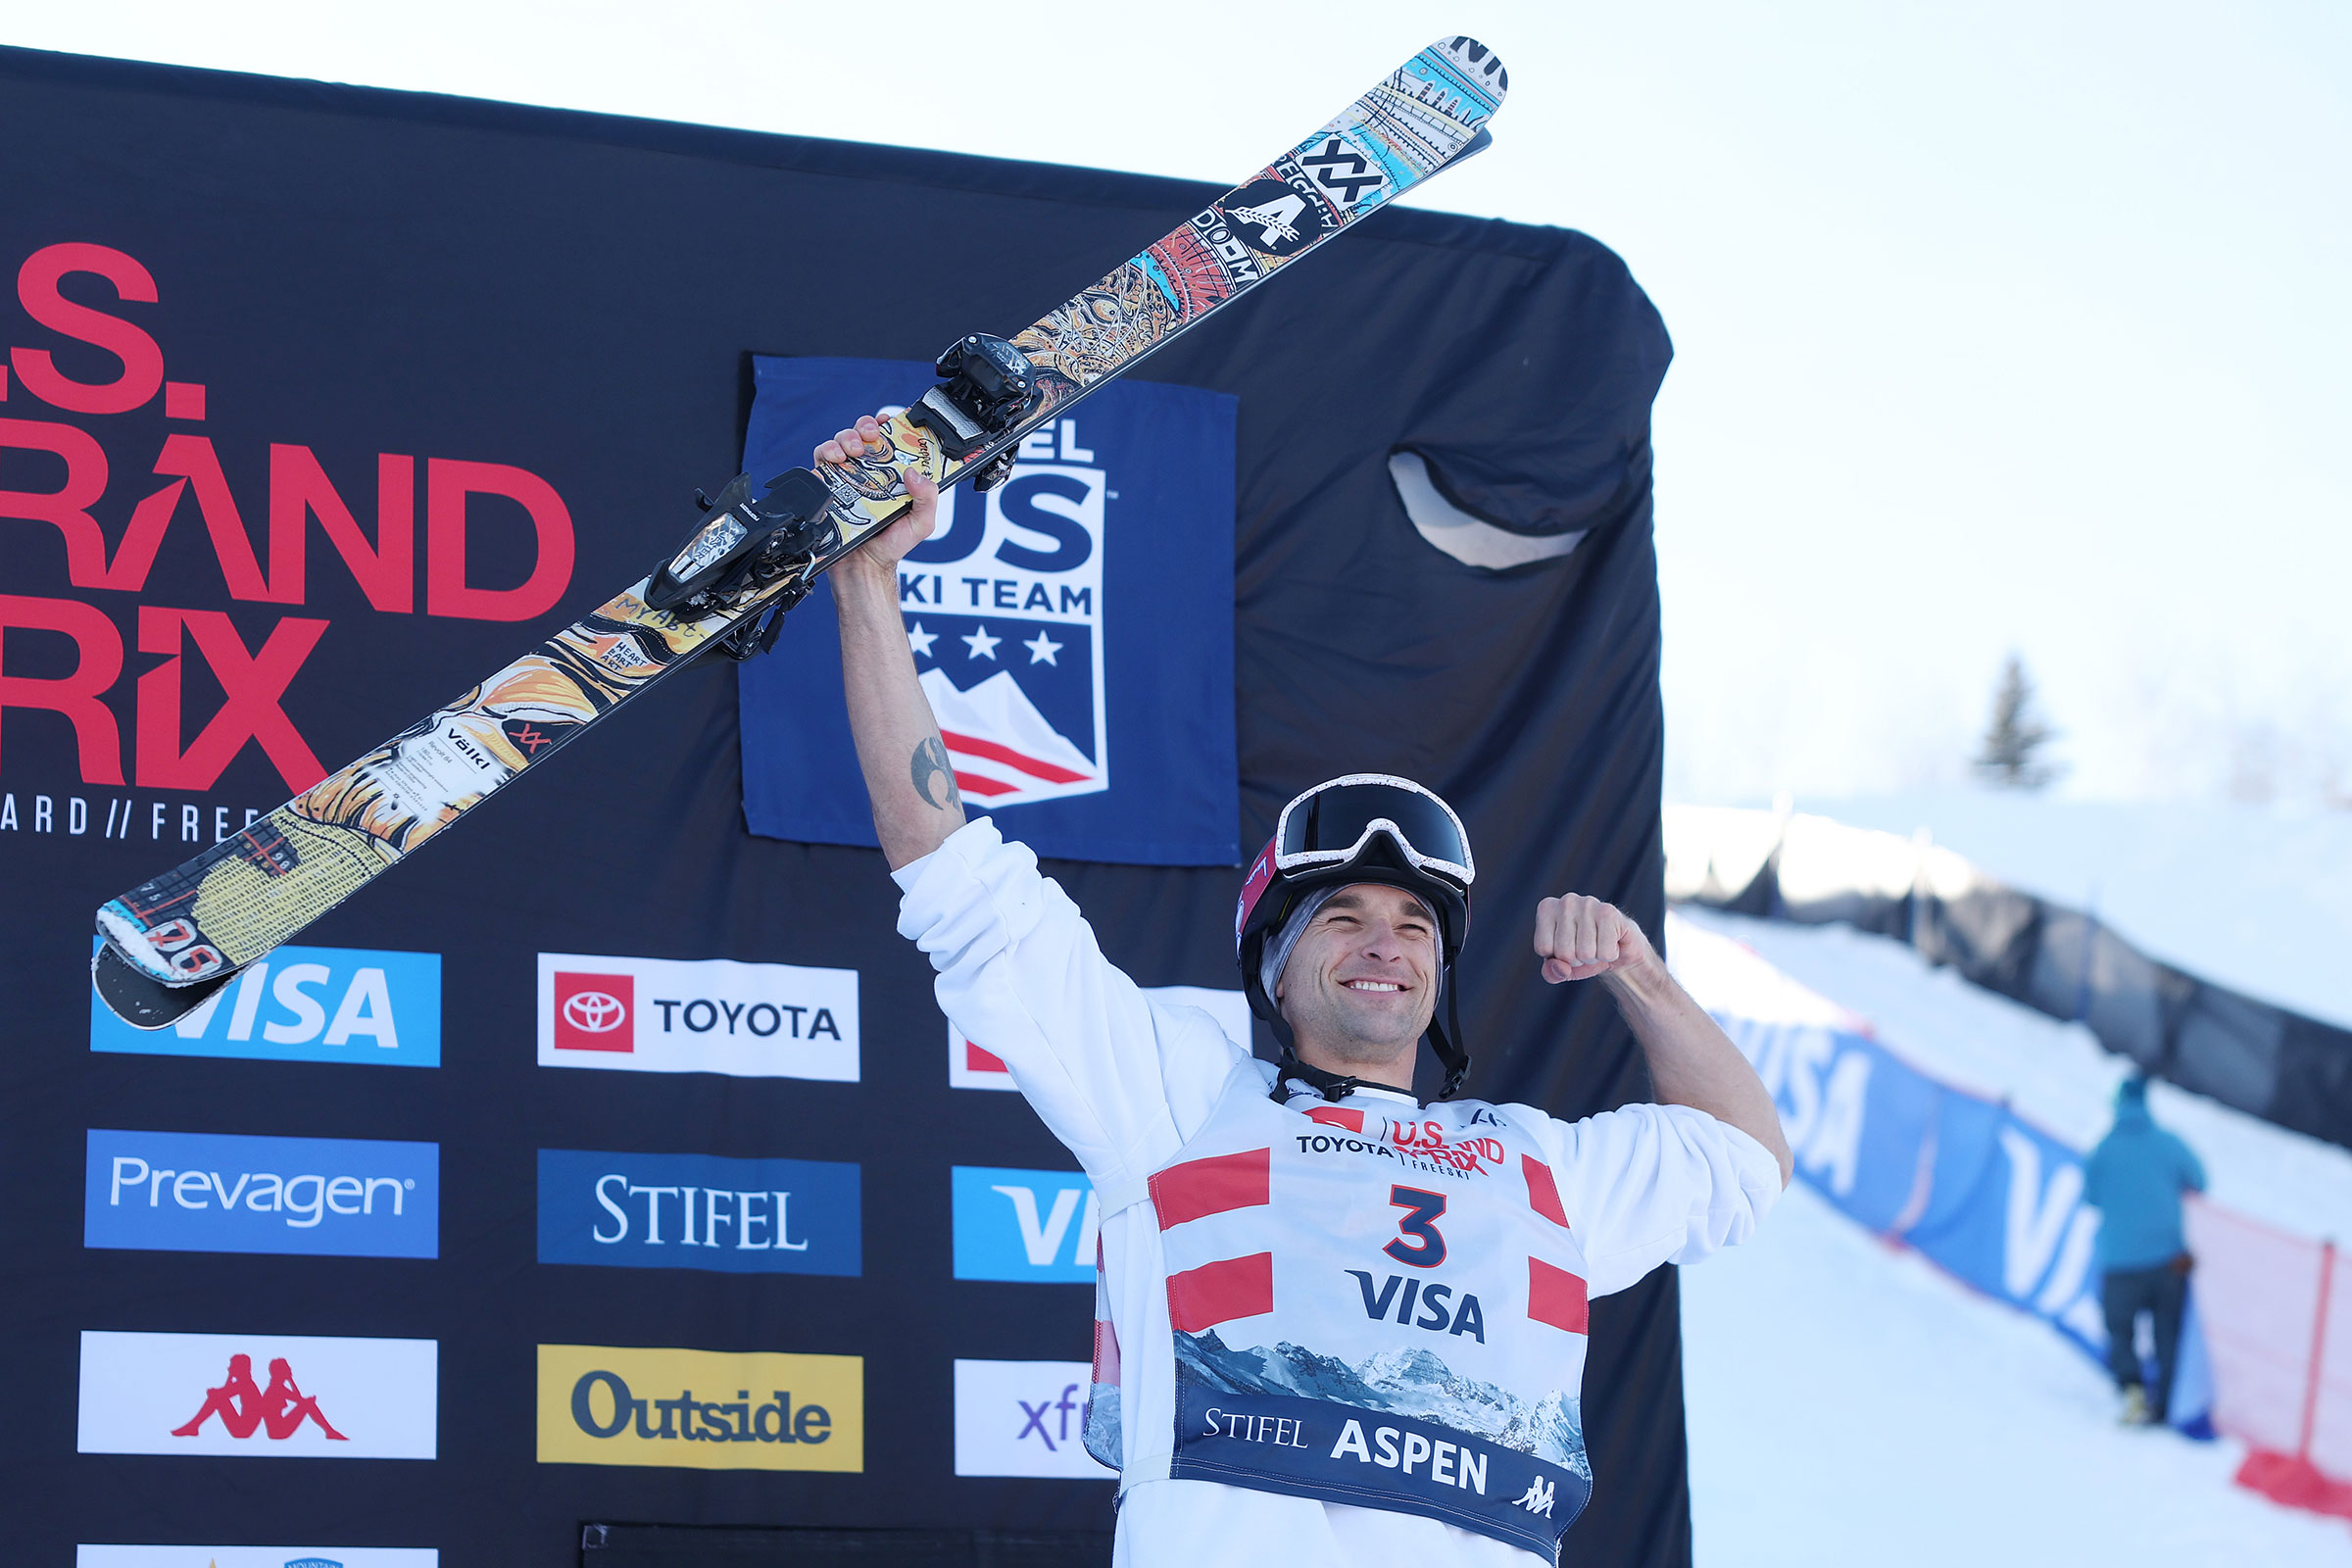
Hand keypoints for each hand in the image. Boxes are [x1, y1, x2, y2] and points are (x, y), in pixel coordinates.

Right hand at [816, 415, 938, 579]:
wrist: (863, 567)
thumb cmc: (892, 545)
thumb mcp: (921, 523)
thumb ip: (928, 498)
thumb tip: (915, 473)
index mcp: (892, 475)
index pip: (890, 440)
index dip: (889, 424)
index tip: (890, 419)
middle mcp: (868, 472)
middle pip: (863, 434)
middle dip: (865, 427)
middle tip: (870, 436)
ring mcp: (847, 477)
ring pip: (841, 442)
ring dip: (845, 438)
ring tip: (851, 451)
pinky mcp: (827, 486)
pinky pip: (820, 461)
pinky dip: (825, 454)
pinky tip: (834, 462)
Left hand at [1534, 893, 1654, 983]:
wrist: (1620, 948)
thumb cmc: (1584, 953)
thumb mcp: (1561, 967)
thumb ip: (1551, 972)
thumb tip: (1560, 968)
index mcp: (1547, 908)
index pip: (1543, 948)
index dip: (1558, 958)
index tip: (1569, 946)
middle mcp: (1566, 901)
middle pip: (1564, 952)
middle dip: (1577, 959)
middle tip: (1587, 946)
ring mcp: (1588, 904)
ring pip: (1585, 953)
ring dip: (1594, 958)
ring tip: (1599, 944)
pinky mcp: (1609, 912)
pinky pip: (1605, 953)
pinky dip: (1610, 955)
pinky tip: (1612, 941)